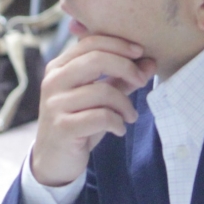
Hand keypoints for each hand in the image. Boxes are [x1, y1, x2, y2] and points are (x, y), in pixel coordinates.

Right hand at [30, 33, 155, 186]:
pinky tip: (119, 129)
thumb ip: (121, 78)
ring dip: (125, 104)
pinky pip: (101, 117)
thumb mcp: (100, 98)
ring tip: (130, 116)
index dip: (119, 44)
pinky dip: (117, 122)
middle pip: (97, 59)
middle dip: (127, 67)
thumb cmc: (79, 122)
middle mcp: (53, 81)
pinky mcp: (62, 127)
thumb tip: (150, 62)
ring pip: (102, 90)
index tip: (140, 52)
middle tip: (142, 81)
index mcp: (59, 67)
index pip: (91, 42)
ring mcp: (55, 104)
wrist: (53, 160)